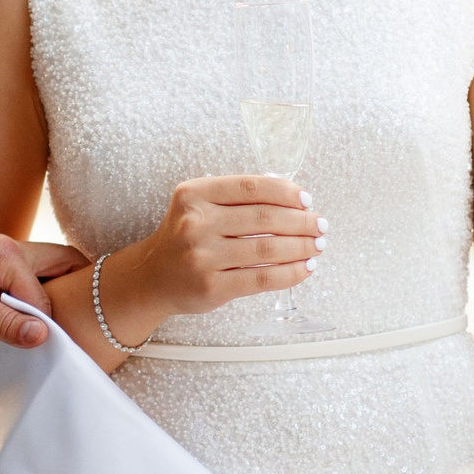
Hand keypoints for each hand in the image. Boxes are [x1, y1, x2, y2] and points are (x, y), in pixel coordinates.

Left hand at [0, 234, 85, 346]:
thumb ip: (4, 322)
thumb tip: (42, 337)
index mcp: (7, 253)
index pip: (43, 295)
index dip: (47, 323)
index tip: (51, 347)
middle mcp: (12, 248)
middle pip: (63, 264)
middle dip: (77, 289)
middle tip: (82, 322)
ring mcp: (6, 254)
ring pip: (49, 271)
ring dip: (56, 294)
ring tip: (60, 323)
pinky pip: (32, 277)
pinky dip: (40, 294)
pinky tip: (36, 316)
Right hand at [117, 175, 321, 319]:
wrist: (153, 277)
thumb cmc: (187, 238)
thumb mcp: (200, 206)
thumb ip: (238, 199)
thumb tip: (295, 202)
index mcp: (195, 194)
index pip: (251, 187)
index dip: (285, 192)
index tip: (307, 200)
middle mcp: (196, 223)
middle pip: (264, 217)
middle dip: (301, 221)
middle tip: (320, 225)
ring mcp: (202, 256)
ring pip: (267, 248)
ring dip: (301, 247)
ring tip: (318, 246)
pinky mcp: (212, 286)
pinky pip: (262, 277)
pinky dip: (290, 273)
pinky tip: (304, 268)